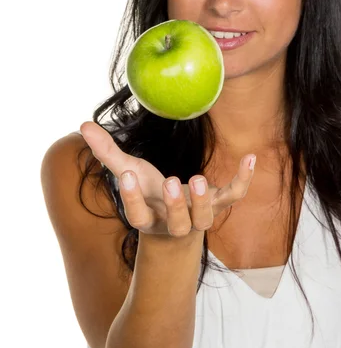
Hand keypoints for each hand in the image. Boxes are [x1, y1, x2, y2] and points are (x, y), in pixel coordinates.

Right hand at [80, 121, 255, 238]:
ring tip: (200, 177)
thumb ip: (108, 153)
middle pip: (177, 224)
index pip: (137, 214)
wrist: (175, 220)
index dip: (131, 198)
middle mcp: (174, 224)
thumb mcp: (130, 173)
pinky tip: (250, 156)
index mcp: (148, 218)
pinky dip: (243, 178)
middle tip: (171, 180)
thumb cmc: (149, 194)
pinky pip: (234, 195)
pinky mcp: (219, 205)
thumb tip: (83, 124)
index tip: (126, 174)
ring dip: (205, 200)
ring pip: (205, 219)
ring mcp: (199, 217)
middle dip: (175, 205)